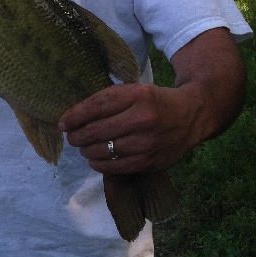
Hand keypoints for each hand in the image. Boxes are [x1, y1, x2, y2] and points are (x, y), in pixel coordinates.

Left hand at [59, 28, 246, 175]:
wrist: (193, 115)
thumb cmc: (157, 100)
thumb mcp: (136, 90)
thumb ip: (110, 100)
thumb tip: (75, 115)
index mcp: (138, 95)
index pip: (96, 107)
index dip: (75, 116)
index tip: (62, 121)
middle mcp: (142, 119)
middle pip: (97, 131)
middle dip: (77, 135)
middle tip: (70, 136)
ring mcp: (147, 143)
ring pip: (103, 151)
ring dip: (86, 150)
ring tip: (83, 146)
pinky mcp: (150, 162)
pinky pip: (115, 167)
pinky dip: (100, 164)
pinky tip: (96, 158)